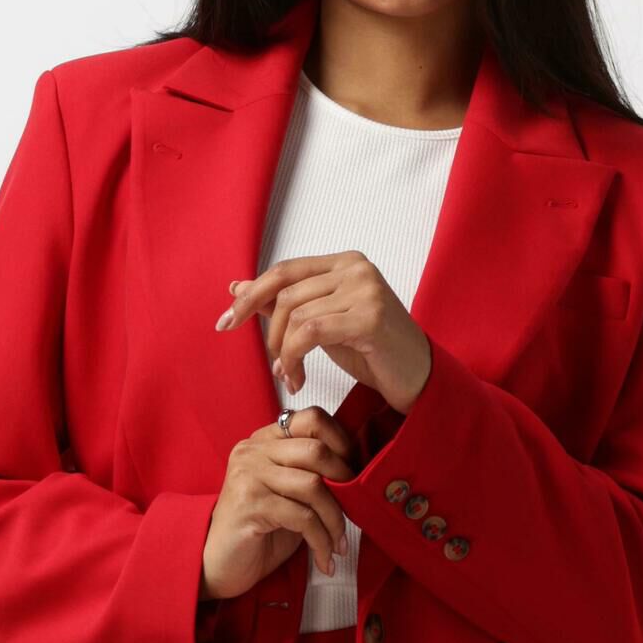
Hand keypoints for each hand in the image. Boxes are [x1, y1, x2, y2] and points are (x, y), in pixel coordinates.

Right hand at [201, 406, 359, 600]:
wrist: (222, 565)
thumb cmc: (261, 532)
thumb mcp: (290, 495)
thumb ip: (314, 475)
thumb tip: (358, 476)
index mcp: (266, 441)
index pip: (313, 418)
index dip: (343, 443)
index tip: (355, 476)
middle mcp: (254, 451)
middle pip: (317, 449)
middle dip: (344, 483)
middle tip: (353, 511)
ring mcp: (249, 475)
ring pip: (313, 485)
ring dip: (335, 520)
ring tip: (338, 544)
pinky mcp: (249, 504)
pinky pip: (302, 517)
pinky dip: (321, 541)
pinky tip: (324, 558)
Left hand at [216, 250, 433, 412]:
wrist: (416, 378)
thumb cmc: (372, 352)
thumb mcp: (322, 324)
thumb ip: (285, 304)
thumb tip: (237, 287)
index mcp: (344, 262)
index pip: (284, 271)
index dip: (251, 296)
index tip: (225, 322)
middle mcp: (355, 268)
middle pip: (286, 294)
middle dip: (270, 335)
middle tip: (275, 366)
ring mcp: (365, 289)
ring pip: (296, 315)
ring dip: (284, 353)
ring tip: (290, 377)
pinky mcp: (369, 317)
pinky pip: (311, 333)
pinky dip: (295, 359)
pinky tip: (298, 379)